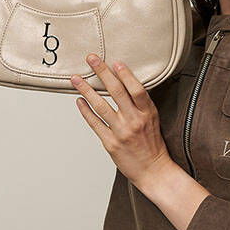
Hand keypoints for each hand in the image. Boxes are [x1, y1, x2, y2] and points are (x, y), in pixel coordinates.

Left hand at [71, 54, 172, 187]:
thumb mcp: (153, 119)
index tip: (115, 62)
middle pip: (117, 92)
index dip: (126, 74)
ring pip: (101, 106)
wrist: (153, 171)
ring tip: (76, 78)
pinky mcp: (110, 143)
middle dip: (102, 72)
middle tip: (92, 58)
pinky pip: (95, 124)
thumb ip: (141, 102)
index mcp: (148, 112)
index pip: (137, 89)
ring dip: (86, 90)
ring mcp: (121, 132)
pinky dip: (85, 111)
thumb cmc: (152, 144)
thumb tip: (125, 81)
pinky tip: (78, 101)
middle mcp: (134, 120)